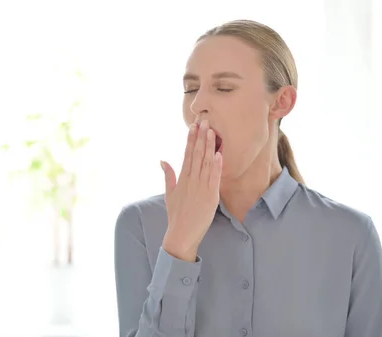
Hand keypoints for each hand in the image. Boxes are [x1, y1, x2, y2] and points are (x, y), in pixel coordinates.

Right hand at [159, 120, 222, 261]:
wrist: (182, 234)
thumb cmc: (176, 215)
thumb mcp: (169, 194)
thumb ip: (168, 176)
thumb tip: (162, 160)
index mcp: (182, 179)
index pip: (187, 154)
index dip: (191, 139)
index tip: (193, 126)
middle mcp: (191, 181)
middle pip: (197, 155)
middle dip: (201, 137)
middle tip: (205, 121)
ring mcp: (202, 188)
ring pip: (207, 163)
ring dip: (210, 147)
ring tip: (212, 132)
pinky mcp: (211, 196)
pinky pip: (215, 178)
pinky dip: (217, 165)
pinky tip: (219, 153)